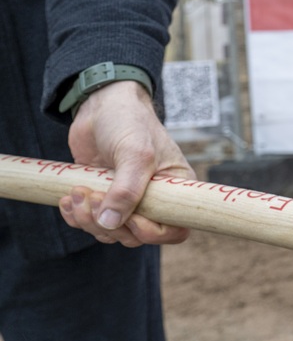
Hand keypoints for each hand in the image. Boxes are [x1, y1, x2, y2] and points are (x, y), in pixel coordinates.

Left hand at [57, 80, 191, 245]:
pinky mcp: (102, 197)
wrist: (101, 105)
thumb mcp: (135, 153)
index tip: (131, 218)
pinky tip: (68, 199)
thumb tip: (110, 223)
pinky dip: (76, 216)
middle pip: (136, 235)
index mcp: (174, 189)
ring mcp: (126, 200)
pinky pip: (91, 222)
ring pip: (111, 232)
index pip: (175, 229)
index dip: (153, 232)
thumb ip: (126, 190)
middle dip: (110, 224)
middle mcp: (153, 198)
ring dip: (88, 220)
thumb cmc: (129, 121)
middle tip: (91, 196)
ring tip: (77, 193)